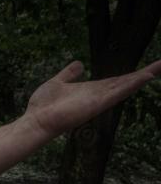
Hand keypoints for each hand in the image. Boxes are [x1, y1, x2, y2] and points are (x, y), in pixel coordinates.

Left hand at [24, 59, 160, 137]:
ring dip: (142, 77)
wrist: (36, 120)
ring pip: (125, 87)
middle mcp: (99, 95)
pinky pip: (116, 93)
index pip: (117, 80)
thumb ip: (70, 74)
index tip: (149, 68)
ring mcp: (99, 101)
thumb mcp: (58, 82)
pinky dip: (131, 85)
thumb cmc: (44, 105)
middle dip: (145, 74)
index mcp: (92, 89)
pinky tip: (144, 78)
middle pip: (126, 82)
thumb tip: (80, 63)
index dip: (133, 74)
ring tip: (158, 68)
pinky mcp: (96, 104)